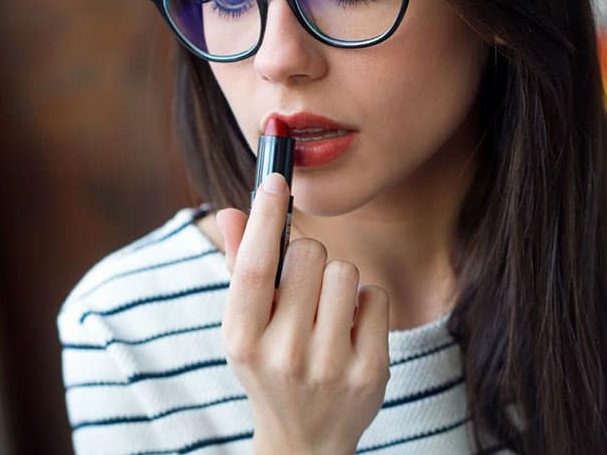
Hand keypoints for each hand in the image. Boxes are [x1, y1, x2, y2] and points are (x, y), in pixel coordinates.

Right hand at [216, 173, 390, 454]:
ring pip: (346, 271)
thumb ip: (239, 265)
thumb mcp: (243, 325)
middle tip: (302, 283)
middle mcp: (283, 355)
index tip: (276, 177)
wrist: (305, 440)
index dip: (266, 217)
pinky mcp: (370, 372)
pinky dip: (363, 302)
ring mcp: (330, 366)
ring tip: (325, 310)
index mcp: (241, 340)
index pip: (255, 266)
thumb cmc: (268, 367)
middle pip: (310, 255)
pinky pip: (375, 296)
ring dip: (336, 279)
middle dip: (307, 255)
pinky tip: (349, 329)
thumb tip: (231, 210)